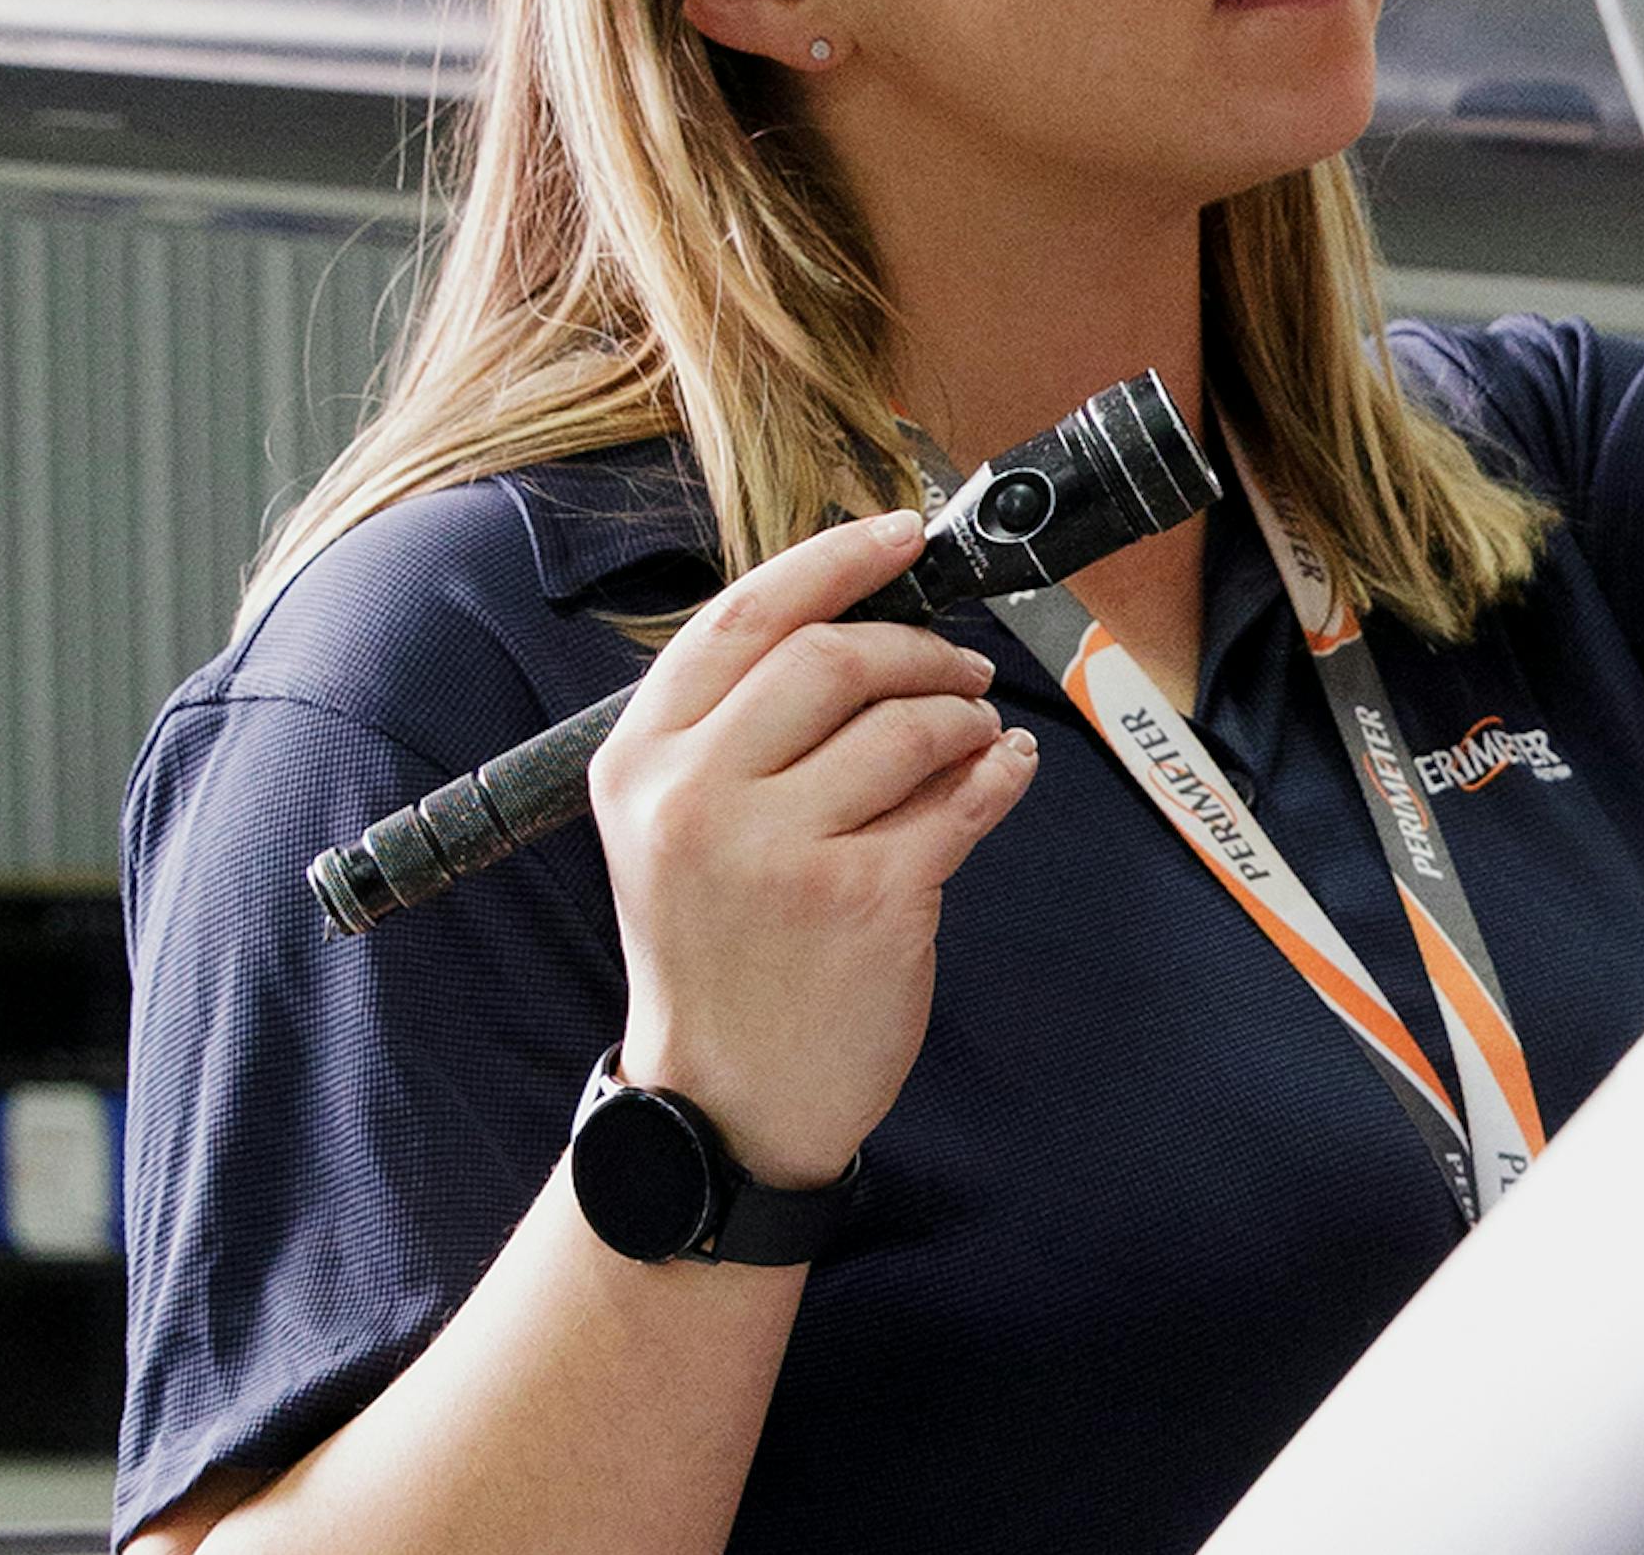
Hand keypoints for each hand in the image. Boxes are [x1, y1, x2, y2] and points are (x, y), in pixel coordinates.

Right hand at [586, 510, 1037, 1192]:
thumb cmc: (717, 952)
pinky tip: (1004, 772)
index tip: (901, 536)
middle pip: (834, 658)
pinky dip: (999, 774)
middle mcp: (696, 799)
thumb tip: (862, 619)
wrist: (725, 1106)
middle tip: (961, 669)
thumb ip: (740, 726)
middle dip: (918, 648)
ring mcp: (780, 852)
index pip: (744, 617)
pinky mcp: (864, 900)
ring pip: (908, 726)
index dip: (834, 561)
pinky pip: (960, 801)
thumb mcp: (676, 827)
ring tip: (974, 734)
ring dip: (963, 717)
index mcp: (639, 763)